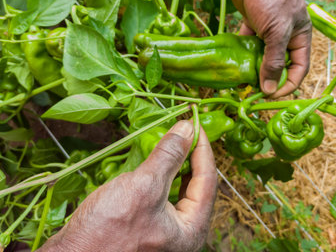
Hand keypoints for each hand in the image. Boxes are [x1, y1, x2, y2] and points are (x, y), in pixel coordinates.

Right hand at [40, 121, 216, 251]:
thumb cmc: (107, 230)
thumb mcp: (144, 186)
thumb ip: (169, 156)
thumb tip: (187, 129)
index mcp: (191, 229)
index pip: (208, 180)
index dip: (202, 148)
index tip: (195, 124)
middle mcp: (182, 232)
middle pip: (196, 184)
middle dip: (189, 155)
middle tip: (184, 130)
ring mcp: (164, 230)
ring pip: (177, 188)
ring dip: (174, 163)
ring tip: (170, 140)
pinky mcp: (146, 226)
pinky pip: (161, 194)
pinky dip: (159, 175)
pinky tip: (152, 160)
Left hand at [228, 0, 311, 97]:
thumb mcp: (277, 32)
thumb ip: (274, 61)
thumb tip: (269, 90)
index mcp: (301, 36)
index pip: (300, 68)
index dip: (288, 84)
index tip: (271, 95)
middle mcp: (287, 34)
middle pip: (281, 63)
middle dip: (270, 78)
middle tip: (253, 90)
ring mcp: (269, 29)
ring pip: (264, 55)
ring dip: (254, 68)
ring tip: (242, 80)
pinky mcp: (253, 23)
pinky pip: (250, 43)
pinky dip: (244, 53)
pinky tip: (234, 63)